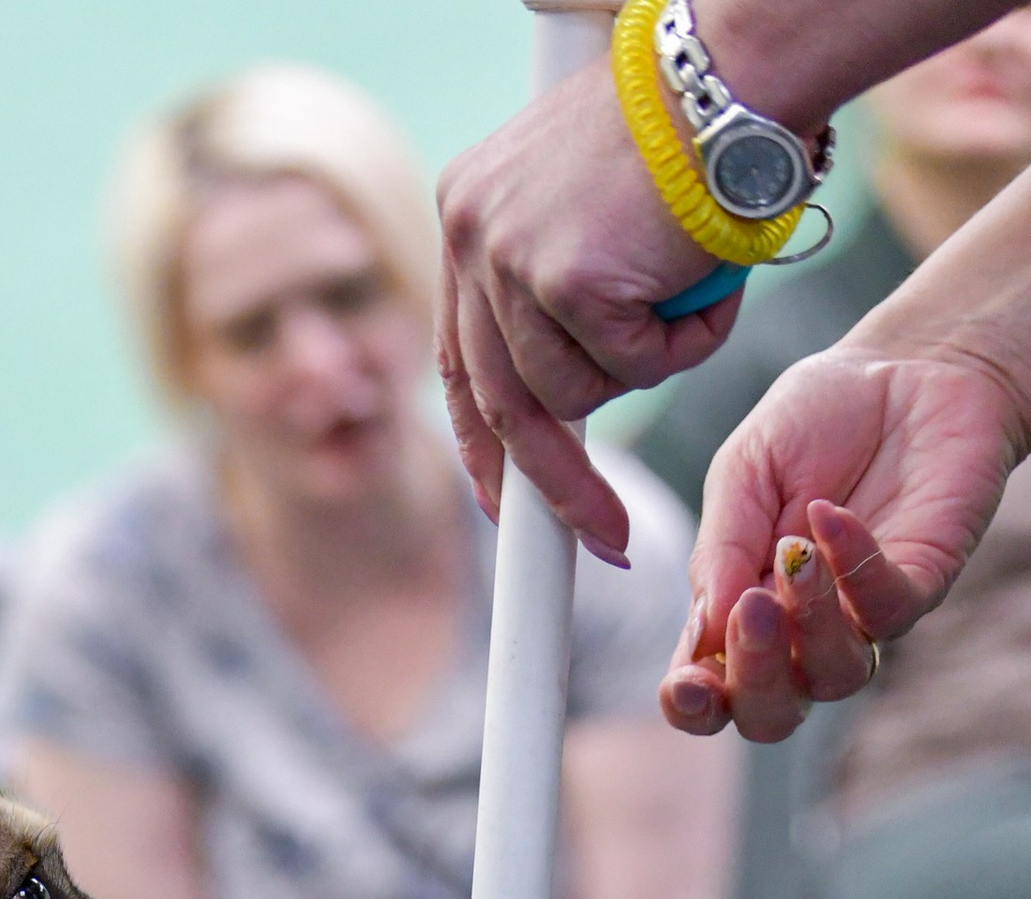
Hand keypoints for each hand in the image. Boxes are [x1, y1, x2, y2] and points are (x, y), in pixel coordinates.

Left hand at [437, 70, 747, 562]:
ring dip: (648, 369)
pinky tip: (705, 288)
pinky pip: (628, 368)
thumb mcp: (591, 203)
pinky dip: (680, 348)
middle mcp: (470, 234)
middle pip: (499, 405)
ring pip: (573, 392)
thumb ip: (557, 283)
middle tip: (602, 536)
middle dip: (554, 485)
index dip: (487, 446)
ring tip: (694, 302)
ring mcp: (509, 256)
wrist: (732, 65)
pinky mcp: (563, 276)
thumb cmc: (688, 128)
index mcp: (468, 215)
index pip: (463, 362)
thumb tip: (561, 393)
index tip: (507, 504)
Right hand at [660, 348, 1024, 738]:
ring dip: (807, 627)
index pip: (712, 693)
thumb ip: (718, 552)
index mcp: (741, 613)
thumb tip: (701, 635)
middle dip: (753, 678)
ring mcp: (864, 614)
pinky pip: (888, 611)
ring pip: (834, 677)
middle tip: (749, 611)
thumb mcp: (741, 472)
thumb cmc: (817, 417)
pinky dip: (855, 571)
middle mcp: (800, 633)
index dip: (692, 707)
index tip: (683, 684)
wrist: (909, 363)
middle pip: (771, 714)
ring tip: (794, 555)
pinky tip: (831, 519)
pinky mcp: (921, 581)